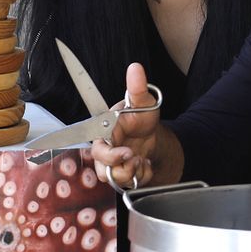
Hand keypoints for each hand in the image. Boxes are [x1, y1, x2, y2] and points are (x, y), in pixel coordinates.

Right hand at [91, 63, 160, 189]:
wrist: (152, 137)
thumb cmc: (141, 118)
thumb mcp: (144, 102)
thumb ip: (137, 88)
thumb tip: (135, 68)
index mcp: (104, 134)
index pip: (98, 149)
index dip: (110, 155)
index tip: (127, 153)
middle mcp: (105, 152)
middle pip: (103, 170)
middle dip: (123, 167)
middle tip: (137, 157)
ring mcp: (113, 166)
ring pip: (116, 179)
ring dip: (133, 171)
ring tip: (143, 159)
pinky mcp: (123, 176)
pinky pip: (131, 183)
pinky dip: (143, 175)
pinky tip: (146, 164)